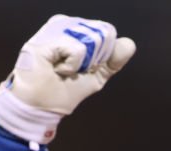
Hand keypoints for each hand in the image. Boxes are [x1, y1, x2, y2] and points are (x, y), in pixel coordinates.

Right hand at [0, 15, 135, 147]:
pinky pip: (78, 49)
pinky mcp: (48, 37)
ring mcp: (56, 28)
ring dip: (81, 64)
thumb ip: (114, 60)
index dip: (102, 57)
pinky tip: (56, 68)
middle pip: (103, 34)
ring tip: (62, 69)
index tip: (83, 68)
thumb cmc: (63, 91)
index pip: (108, 33)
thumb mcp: (96, 76)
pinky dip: (71, 66)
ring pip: (92, 40)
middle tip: (72, 69)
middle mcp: (67, 24)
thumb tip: (129, 44)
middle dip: (93, 60)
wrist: (41, 107)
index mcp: (77, 29)